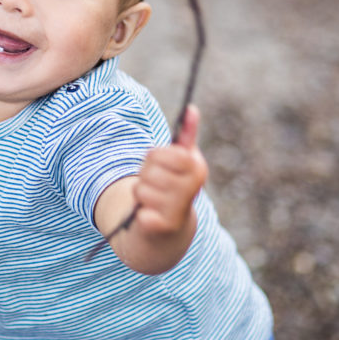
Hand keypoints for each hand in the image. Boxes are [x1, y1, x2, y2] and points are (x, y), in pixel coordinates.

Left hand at [134, 104, 207, 235]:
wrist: (170, 231)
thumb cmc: (173, 189)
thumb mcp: (181, 162)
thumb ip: (186, 136)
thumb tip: (191, 108)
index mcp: (197, 168)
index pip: (160, 153)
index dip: (154, 158)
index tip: (159, 166)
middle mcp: (193, 188)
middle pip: (149, 170)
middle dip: (146, 176)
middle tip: (155, 186)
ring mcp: (180, 208)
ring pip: (141, 189)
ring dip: (141, 195)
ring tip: (152, 201)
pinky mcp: (165, 227)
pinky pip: (141, 213)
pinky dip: (141, 214)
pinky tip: (150, 217)